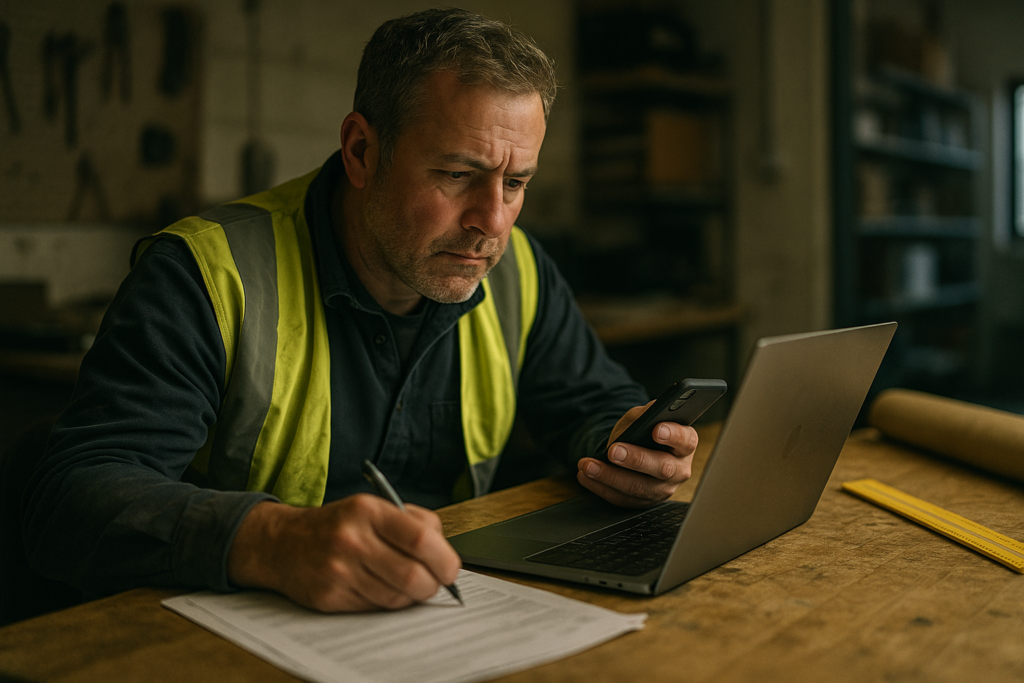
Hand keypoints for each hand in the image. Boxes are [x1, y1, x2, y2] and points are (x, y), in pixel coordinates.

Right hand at [227, 495, 461, 611]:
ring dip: (410, 597)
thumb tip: (445, 553)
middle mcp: (352, 539)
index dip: (444, 559)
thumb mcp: (373, 507)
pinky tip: (380, 588)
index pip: (421, 538)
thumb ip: (414, 522)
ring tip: (406, 584)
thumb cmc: (339, 525)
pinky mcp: (329, 596)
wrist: (282, 543)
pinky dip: (386, 602)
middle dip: (432, 585)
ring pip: (396, 598)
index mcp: (368, 510)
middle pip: (413, 576)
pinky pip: (374, 608)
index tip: (450, 569)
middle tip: (434, 583)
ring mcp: (339, 570)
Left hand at [576, 401, 697, 506]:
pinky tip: (585, 475)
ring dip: (610, 477)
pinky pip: (623, 499)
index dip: (673, 435)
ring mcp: (662, 489)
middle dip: (636, 459)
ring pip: (639, 488)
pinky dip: (601, 487)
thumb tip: (644, 415)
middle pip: (662, 468)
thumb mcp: (644, 415)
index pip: (686, 440)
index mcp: (685, 443)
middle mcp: (679, 469)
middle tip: (613, 450)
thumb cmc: (644, 430)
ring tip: (588, 465)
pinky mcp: (644, 502)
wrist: (635, 448)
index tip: (656, 429)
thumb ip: (647, 413)